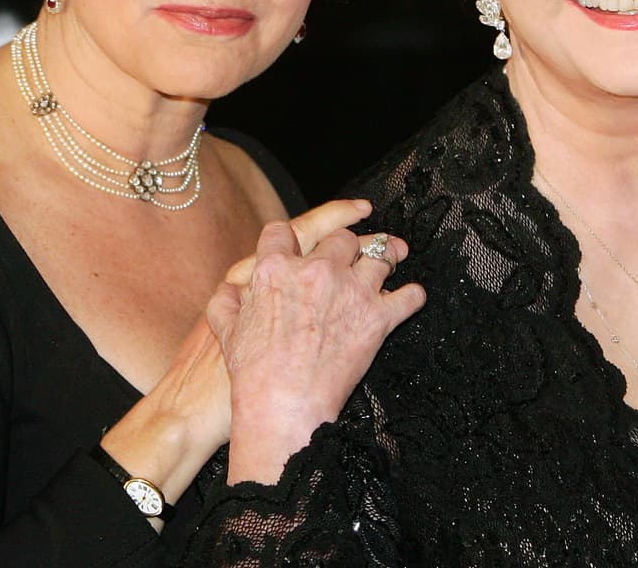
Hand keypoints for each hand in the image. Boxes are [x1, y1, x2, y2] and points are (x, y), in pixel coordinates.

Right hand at [207, 211, 424, 483]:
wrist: (284, 405)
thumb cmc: (253, 374)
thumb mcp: (226, 332)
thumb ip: (225, 304)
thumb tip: (227, 291)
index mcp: (276, 269)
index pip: (282, 232)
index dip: (289, 237)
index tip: (297, 244)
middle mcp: (316, 270)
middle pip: (341, 237)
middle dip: (347, 244)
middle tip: (354, 251)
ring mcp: (351, 291)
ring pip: (381, 257)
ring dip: (388, 258)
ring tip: (394, 258)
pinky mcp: (377, 317)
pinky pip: (408, 296)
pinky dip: (412, 296)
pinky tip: (410, 296)